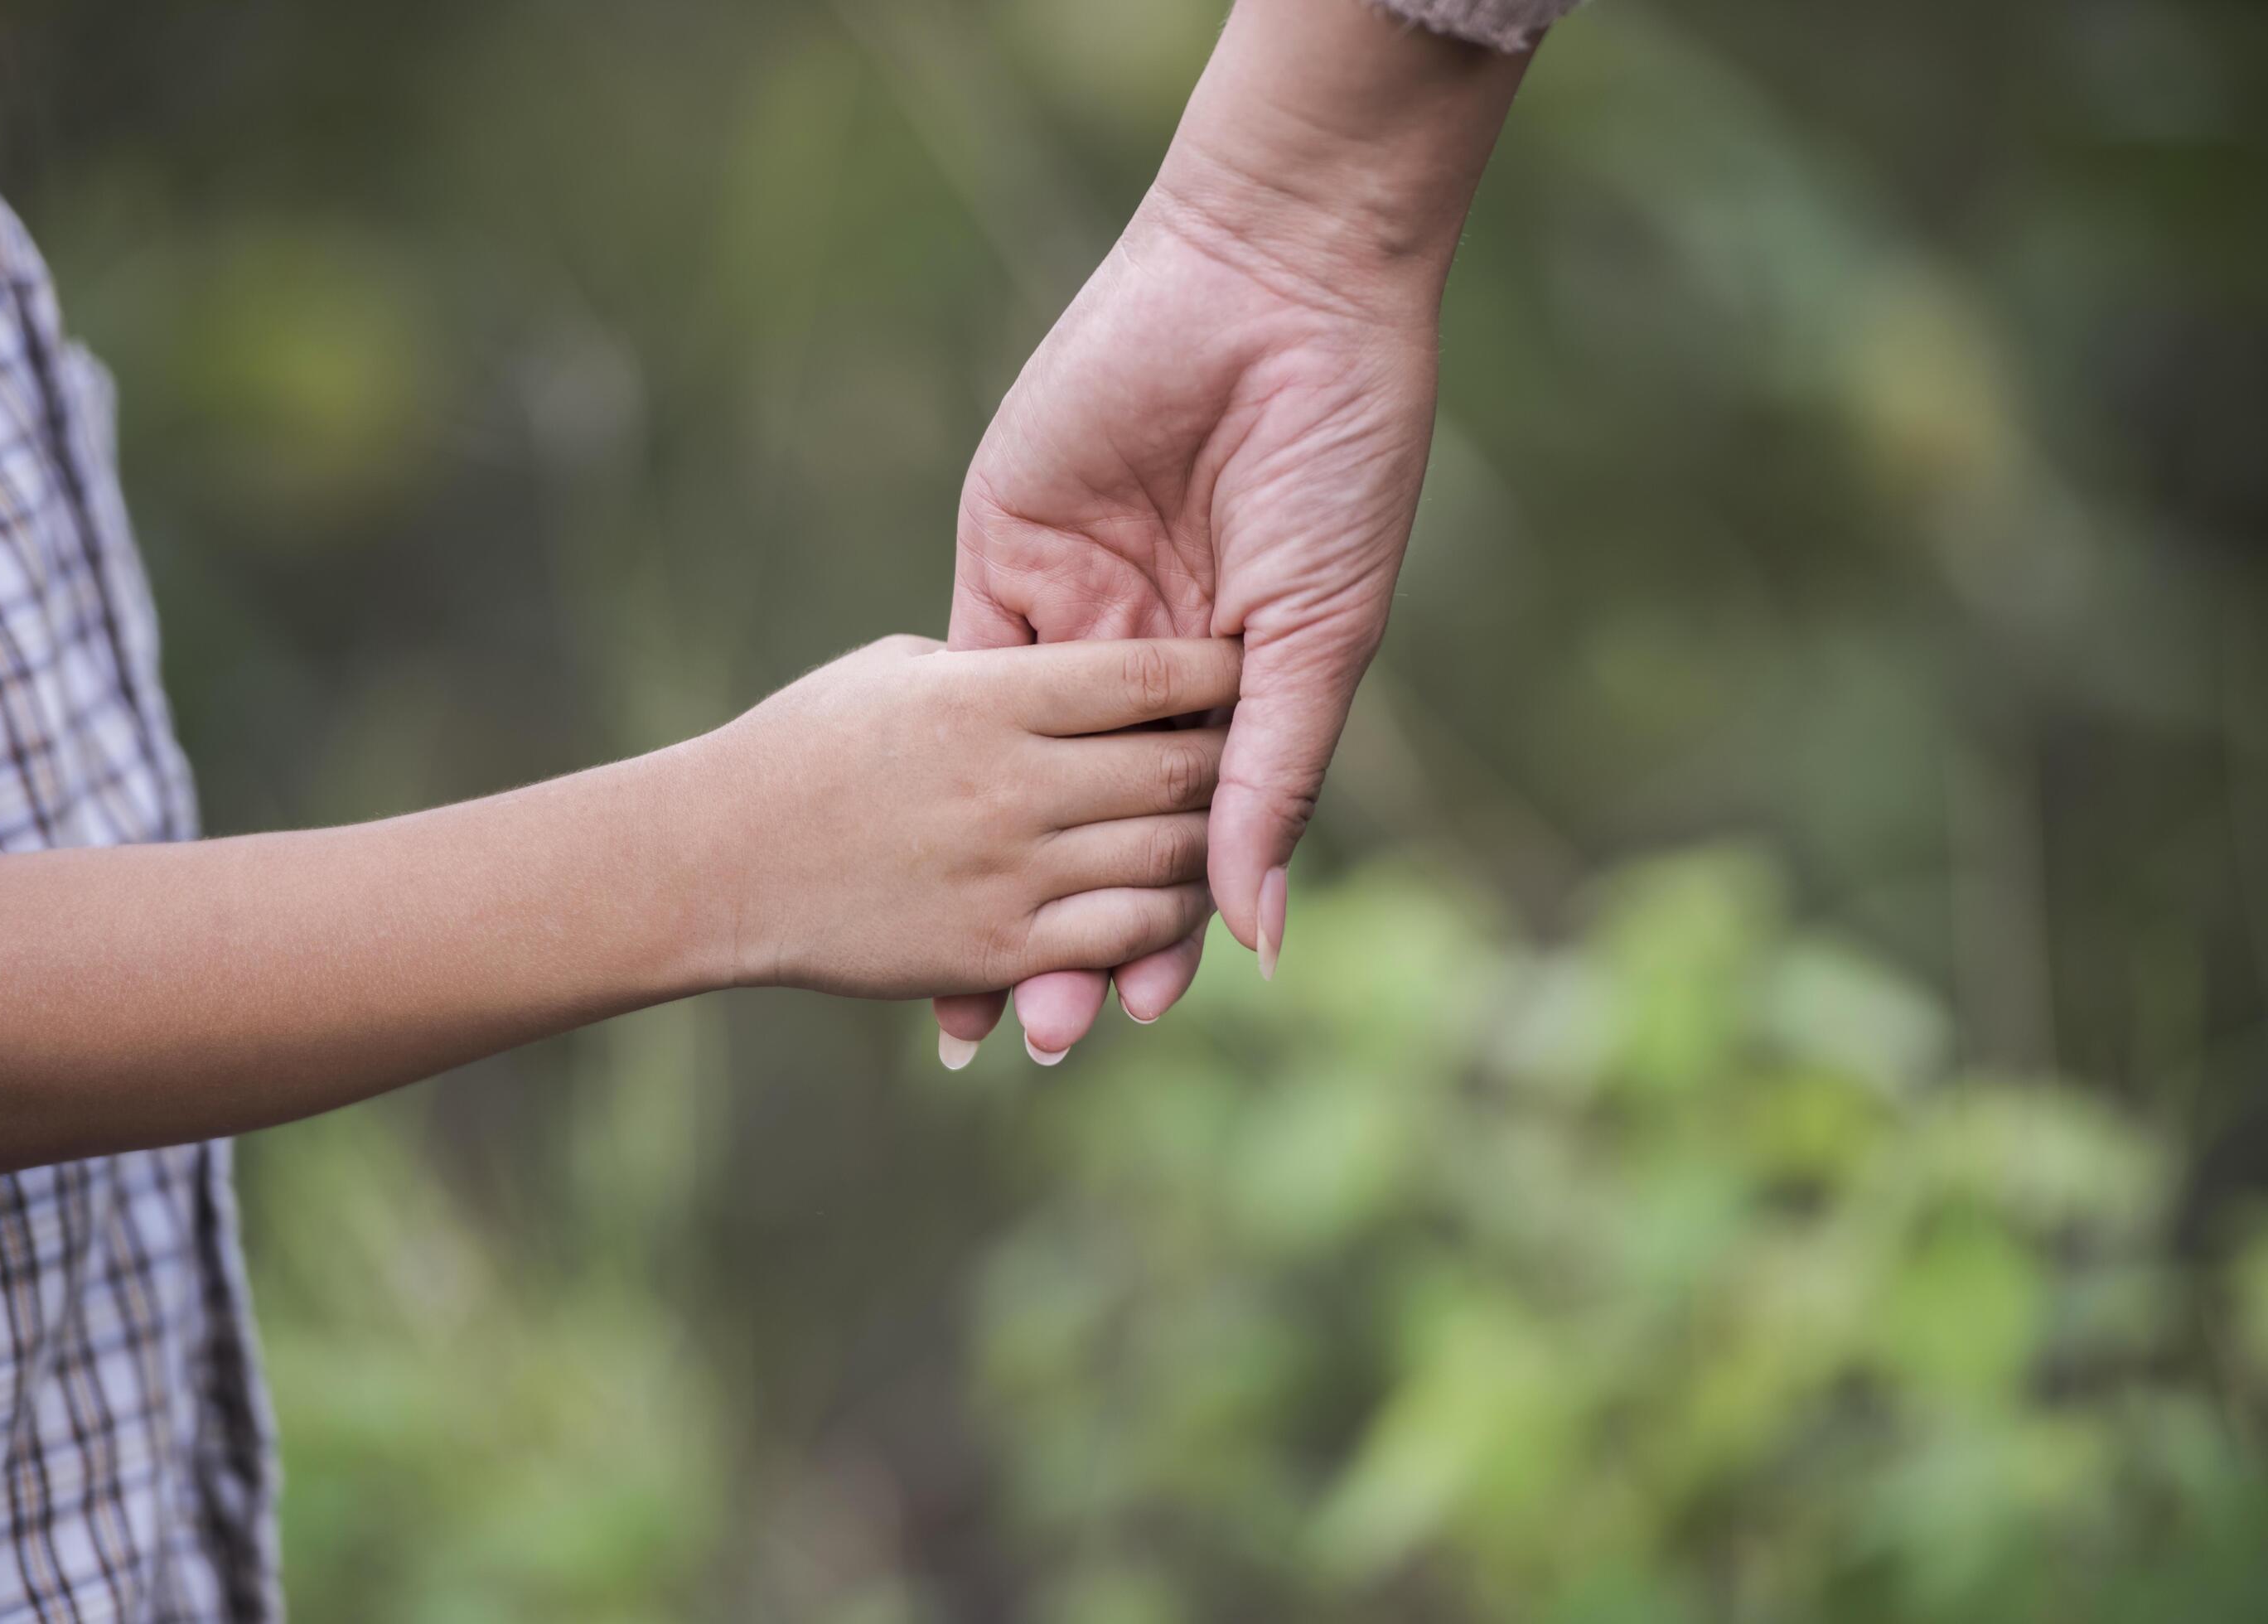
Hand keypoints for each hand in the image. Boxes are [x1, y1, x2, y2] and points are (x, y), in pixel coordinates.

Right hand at [704, 634, 1238, 1002]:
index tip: (1247, 657)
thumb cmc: (803, 746)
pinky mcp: (997, 949)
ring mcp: (1010, 871)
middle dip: (1234, 756)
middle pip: (1179, 766)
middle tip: (1261, 748)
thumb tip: (1085, 656)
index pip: (1146, 671)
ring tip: (1229, 827)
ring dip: (1215, 844)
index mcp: (986, 696)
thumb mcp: (901, 673)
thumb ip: (998, 666)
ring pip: (1171, 857)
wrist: (717, 861)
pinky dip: (1169, 921)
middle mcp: (1011, 783)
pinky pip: (1125, 935)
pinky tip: (1177, 902)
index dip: (1218, 665)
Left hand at [935, 0, 1533, 1059]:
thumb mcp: (1319, 637)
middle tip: (1042, 1037)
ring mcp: (1071, 622)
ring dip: (998, 878)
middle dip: (1068, 931)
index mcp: (1236, 690)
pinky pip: (964, 683)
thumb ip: (1272, 783)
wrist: (1271, 295)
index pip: (1187, 838)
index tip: (1140, 1019)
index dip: (1161, 931)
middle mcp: (1148, 672)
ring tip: (975, 988)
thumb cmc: (1335, 462)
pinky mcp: (1002, 565)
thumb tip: (1256, 936)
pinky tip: (933, 851)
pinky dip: (945, 769)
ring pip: (1019, 782)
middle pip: (1093, 830)